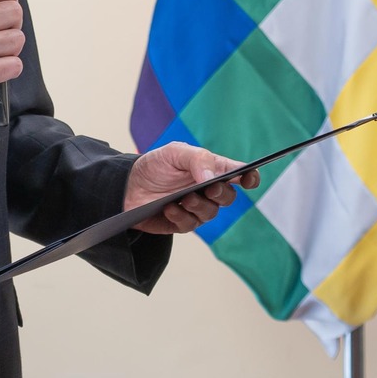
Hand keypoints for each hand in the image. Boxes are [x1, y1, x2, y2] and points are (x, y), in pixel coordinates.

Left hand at [125, 144, 260, 234]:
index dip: (250, 177)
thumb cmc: (154, 166)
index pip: (239, 175)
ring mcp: (196, 208)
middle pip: (229, 197)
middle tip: (209, 189)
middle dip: (221, 194)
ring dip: (199, 206)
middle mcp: (208, 190)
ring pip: (211, 213)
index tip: (249, 179)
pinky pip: (190, 224)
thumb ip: (198, 160)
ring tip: (182, 198)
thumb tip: (216, 178)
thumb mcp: (175, 152)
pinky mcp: (182, 223)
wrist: (126, 186)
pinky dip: (180, 216)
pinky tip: (169, 208)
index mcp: (212, 169)